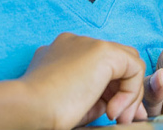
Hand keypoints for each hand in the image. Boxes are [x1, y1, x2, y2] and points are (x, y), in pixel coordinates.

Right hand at [19, 33, 148, 128]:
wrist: (29, 107)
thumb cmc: (44, 112)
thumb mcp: (73, 104)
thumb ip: (95, 99)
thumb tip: (118, 105)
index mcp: (62, 53)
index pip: (97, 67)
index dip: (110, 92)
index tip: (112, 115)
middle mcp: (76, 43)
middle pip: (115, 63)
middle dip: (124, 92)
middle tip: (121, 119)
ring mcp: (89, 43)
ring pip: (127, 63)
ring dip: (129, 94)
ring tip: (117, 117)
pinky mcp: (103, 51)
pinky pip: (133, 68)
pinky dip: (130, 92)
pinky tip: (112, 110)